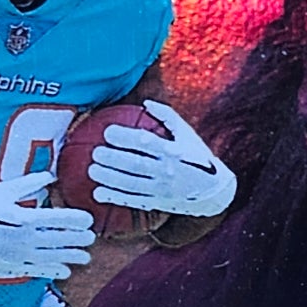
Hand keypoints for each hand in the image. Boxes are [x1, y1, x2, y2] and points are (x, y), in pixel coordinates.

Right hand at [0, 176, 96, 282]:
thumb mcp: (4, 191)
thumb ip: (30, 184)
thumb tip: (50, 176)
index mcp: (25, 218)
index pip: (59, 219)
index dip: (76, 219)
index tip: (88, 219)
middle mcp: (25, 238)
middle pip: (60, 239)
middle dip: (78, 239)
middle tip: (91, 237)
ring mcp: (20, 254)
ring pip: (53, 257)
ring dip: (71, 257)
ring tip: (85, 256)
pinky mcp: (12, 265)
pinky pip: (38, 270)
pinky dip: (53, 271)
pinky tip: (65, 271)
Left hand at [87, 100, 234, 220]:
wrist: (213, 191)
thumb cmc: (197, 156)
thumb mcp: (187, 134)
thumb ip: (167, 116)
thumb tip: (145, 102)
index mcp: (173, 151)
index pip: (145, 143)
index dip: (125, 137)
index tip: (108, 132)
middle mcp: (166, 171)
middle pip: (135, 165)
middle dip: (113, 159)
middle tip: (96, 152)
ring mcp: (161, 189)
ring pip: (131, 184)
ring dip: (110, 178)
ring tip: (92, 170)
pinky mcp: (157, 203)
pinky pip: (133, 201)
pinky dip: (114, 198)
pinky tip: (97, 194)